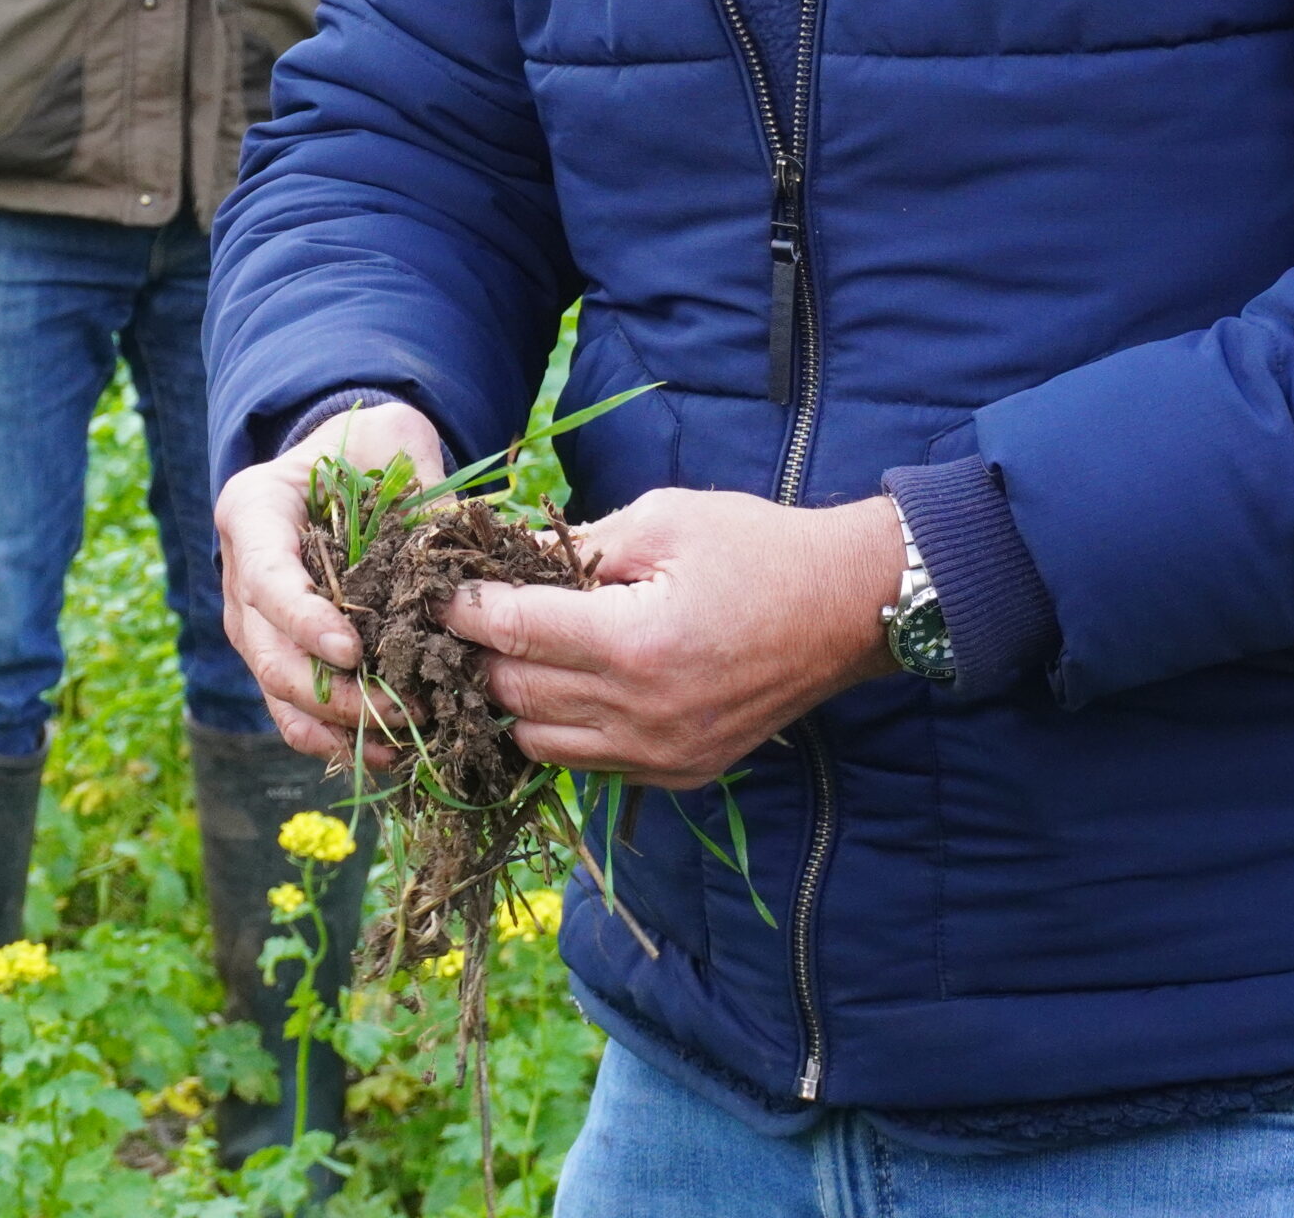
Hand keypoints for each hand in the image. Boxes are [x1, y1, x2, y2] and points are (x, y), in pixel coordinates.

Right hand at [217, 401, 445, 763]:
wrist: (348, 459)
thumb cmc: (369, 445)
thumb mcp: (396, 442)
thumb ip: (421, 492)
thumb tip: (458, 566)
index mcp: (252, 512)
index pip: (265, 579)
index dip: (304, 622)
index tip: (352, 651)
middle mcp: (239, 573)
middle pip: (267, 652)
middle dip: (332, 691)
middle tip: (403, 707)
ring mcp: (254, 622)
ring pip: (276, 693)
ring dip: (337, 724)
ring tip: (405, 740)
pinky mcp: (280, 654)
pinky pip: (293, 710)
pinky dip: (334, 737)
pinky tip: (390, 753)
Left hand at [439, 489, 905, 788]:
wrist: (849, 610)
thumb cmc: (758, 550)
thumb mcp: (662, 520)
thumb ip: (573, 543)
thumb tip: (499, 554)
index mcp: (635, 643)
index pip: (513, 632)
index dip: (466, 608)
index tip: (444, 589)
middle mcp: (642, 714)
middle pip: (513, 694)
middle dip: (483, 653)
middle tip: (476, 618)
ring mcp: (661, 755)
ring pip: (537, 743)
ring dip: (516, 700)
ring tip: (521, 654)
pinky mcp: (678, 774)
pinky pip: (587, 765)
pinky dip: (564, 731)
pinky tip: (572, 687)